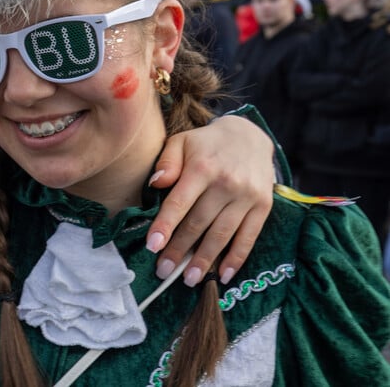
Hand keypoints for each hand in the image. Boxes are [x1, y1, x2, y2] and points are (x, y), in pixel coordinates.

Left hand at [147, 115, 273, 286]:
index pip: (180, 202)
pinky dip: (236, 258)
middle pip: (199, 223)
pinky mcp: (263, 206)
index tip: (152, 247)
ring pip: (222, 234)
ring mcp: (247, 196)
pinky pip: (248, 237)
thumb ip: (167, 162)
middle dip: (179, 250)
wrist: (250, 136)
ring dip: (205, 259)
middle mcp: (226, 183)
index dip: (165, 226)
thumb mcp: (181, 141)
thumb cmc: (205, 143)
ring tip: (189, 279)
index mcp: (202, 168)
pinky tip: (222, 275)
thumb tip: (156, 184)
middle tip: (164, 271)